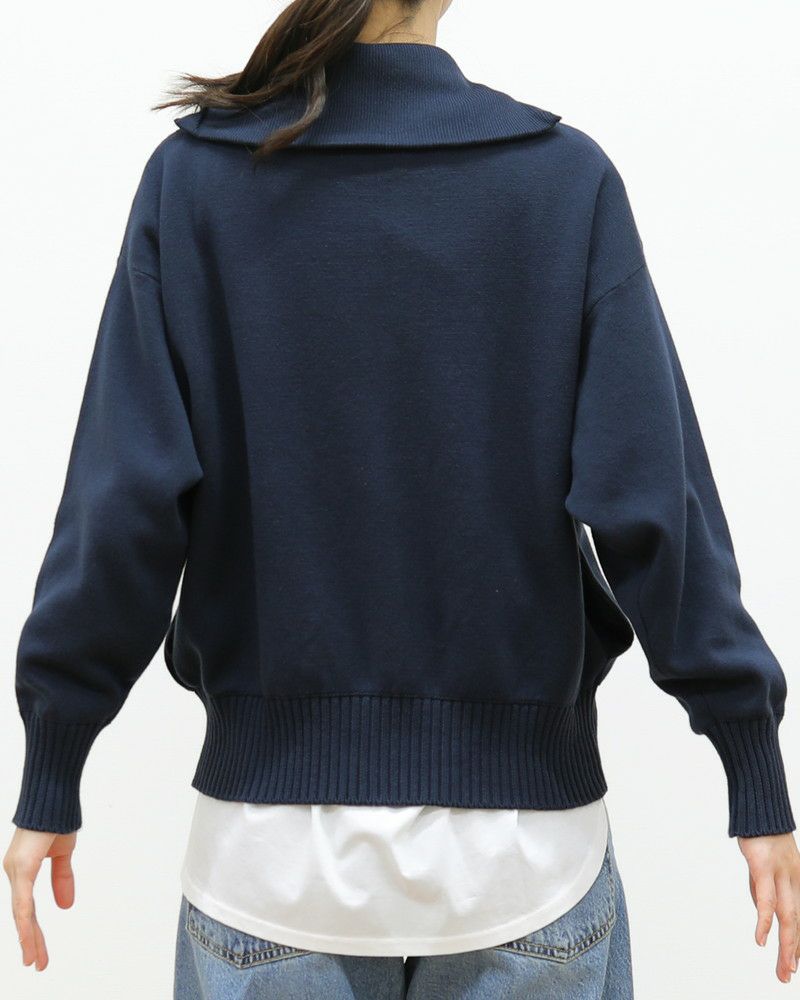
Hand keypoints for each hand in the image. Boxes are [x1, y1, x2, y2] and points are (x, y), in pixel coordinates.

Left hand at [3, 826, 77, 971]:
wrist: (55, 796)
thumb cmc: (57, 818)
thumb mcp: (63, 853)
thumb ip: (61, 879)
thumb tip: (65, 907)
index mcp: (22, 871)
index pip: (26, 909)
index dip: (33, 932)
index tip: (38, 953)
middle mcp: (14, 873)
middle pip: (22, 916)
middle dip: (32, 941)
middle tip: (38, 965)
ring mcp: (15, 871)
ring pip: (21, 914)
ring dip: (29, 938)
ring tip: (34, 960)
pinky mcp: (22, 867)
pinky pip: (22, 902)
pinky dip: (24, 923)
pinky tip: (27, 939)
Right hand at [738, 831, 799, 983]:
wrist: (760, 808)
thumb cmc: (762, 835)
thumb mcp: (765, 867)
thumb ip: (764, 889)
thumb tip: (763, 912)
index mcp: (798, 881)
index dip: (798, 942)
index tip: (793, 964)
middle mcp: (795, 881)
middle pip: (798, 923)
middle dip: (793, 952)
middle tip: (787, 976)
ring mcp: (782, 875)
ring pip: (788, 917)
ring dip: (787, 947)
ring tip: (785, 970)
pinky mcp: (764, 868)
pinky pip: (765, 900)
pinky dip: (763, 922)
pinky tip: (760, 940)